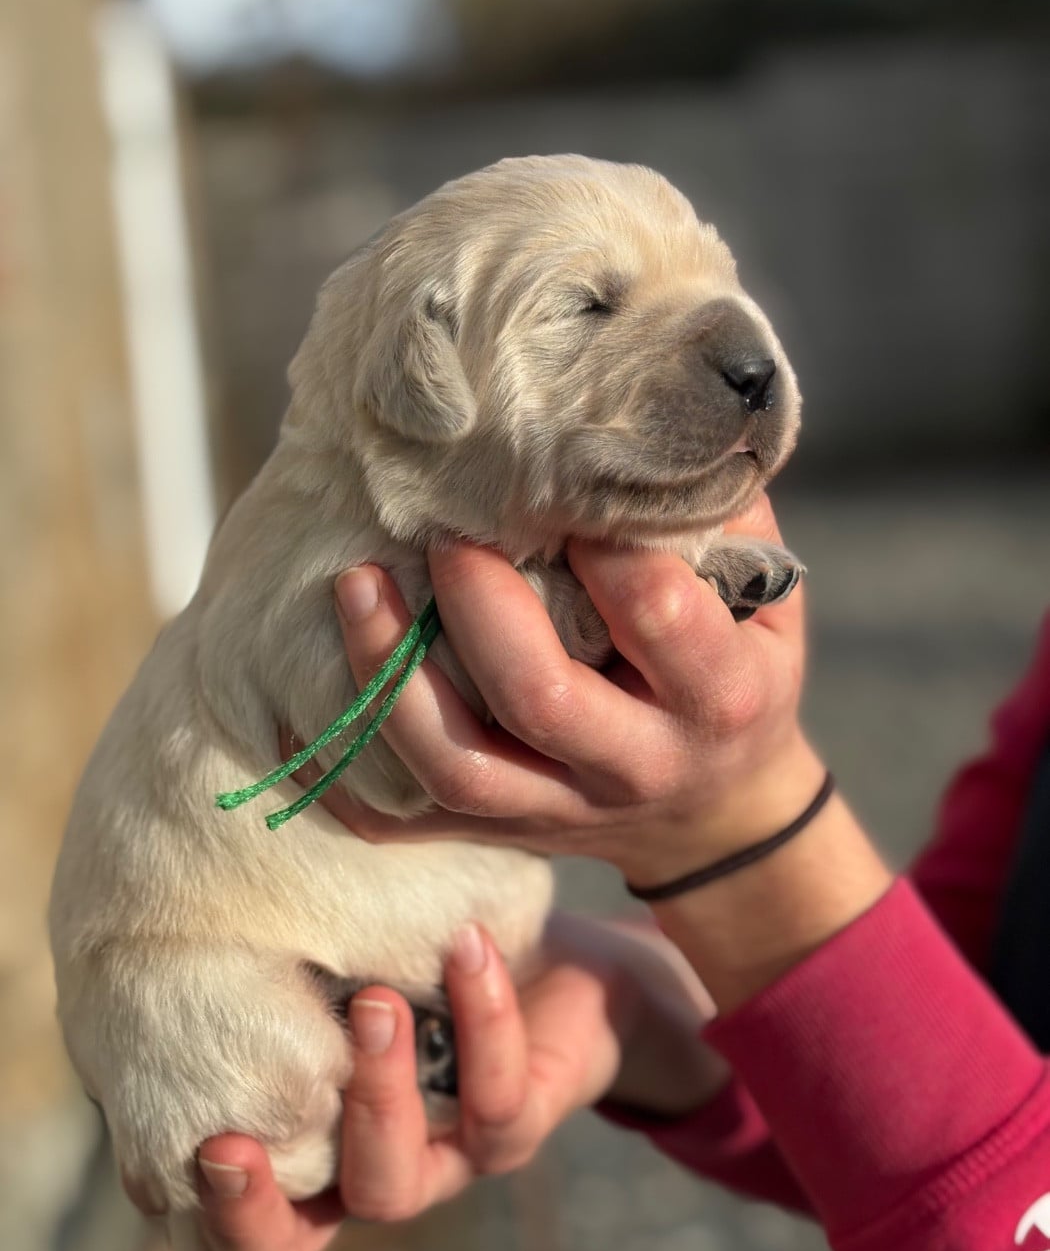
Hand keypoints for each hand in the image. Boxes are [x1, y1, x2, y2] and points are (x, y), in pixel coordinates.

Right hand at [123, 918, 721, 1250]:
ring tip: (376, 1002)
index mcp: (317, 1145)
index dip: (223, 1216)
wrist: (552, 961)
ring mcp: (446, 1161)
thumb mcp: (354, 957)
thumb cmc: (424, 958)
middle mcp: (373, 1169)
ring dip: (378, 1091)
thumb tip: (209, 925)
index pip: (255, 1228)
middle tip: (233, 1133)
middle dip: (266, 1199)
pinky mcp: (518, 1124)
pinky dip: (481, 1015)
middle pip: (303, 1237)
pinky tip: (467, 946)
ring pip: (395, 1181)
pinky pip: (497, 1094)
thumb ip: (296, 967)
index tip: (206, 1146)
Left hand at [315, 495, 825, 889]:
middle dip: (477, 605)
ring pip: (458, 765)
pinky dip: (343, 768)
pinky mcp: (505, 830)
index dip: (605, 546)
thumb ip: (723, 522)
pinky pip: (407, 816)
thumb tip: (653, 420)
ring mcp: (561, 809)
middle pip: (539, 697)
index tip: (560, 482)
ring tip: (353, 586)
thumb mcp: (770, 605)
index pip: (660, 617)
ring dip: (392, 677)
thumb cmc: (738, 678)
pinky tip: (301, 701)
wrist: (715, 815)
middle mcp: (635, 764)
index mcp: (717, 699)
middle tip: (445, 533)